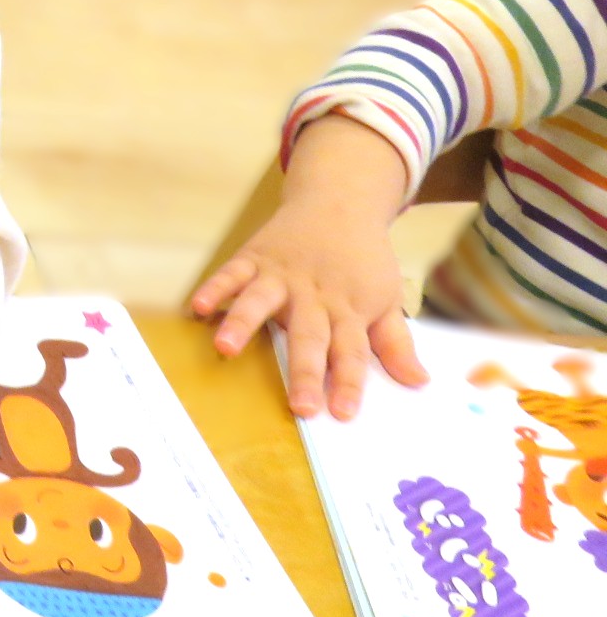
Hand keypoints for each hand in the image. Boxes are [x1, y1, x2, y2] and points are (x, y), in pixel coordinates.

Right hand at [191, 115, 427, 419]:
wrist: (339, 203)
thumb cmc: (363, 259)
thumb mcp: (386, 298)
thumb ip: (397, 343)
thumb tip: (419, 383)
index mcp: (349, 308)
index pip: (351, 351)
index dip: (348, 382)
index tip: (343, 413)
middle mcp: (314, 294)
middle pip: (309, 335)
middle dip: (304, 371)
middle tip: (300, 406)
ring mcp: (282, 275)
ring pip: (260, 300)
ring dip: (242, 322)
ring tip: (226, 349)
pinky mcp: (255, 257)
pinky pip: (232, 273)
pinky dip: (214, 287)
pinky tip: (197, 306)